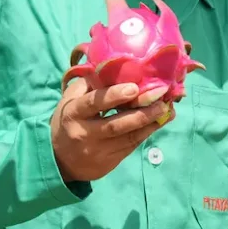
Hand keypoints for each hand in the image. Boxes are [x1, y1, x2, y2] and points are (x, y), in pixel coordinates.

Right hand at [51, 79, 174, 182]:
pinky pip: (131, 146)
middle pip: (116, 124)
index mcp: (74, 113)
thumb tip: (114, 66)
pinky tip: (160, 122)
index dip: (114, 95)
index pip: (93, 103)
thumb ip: (89, 84)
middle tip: (161, 100)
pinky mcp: (109, 162)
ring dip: (150, 123)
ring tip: (167, 110)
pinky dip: (147, 133)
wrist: (60, 159)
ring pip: (128, 137)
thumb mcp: (70, 100)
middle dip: (141, 112)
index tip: (135, 87)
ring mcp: (98, 150)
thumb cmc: (69, 120)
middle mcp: (84, 133)